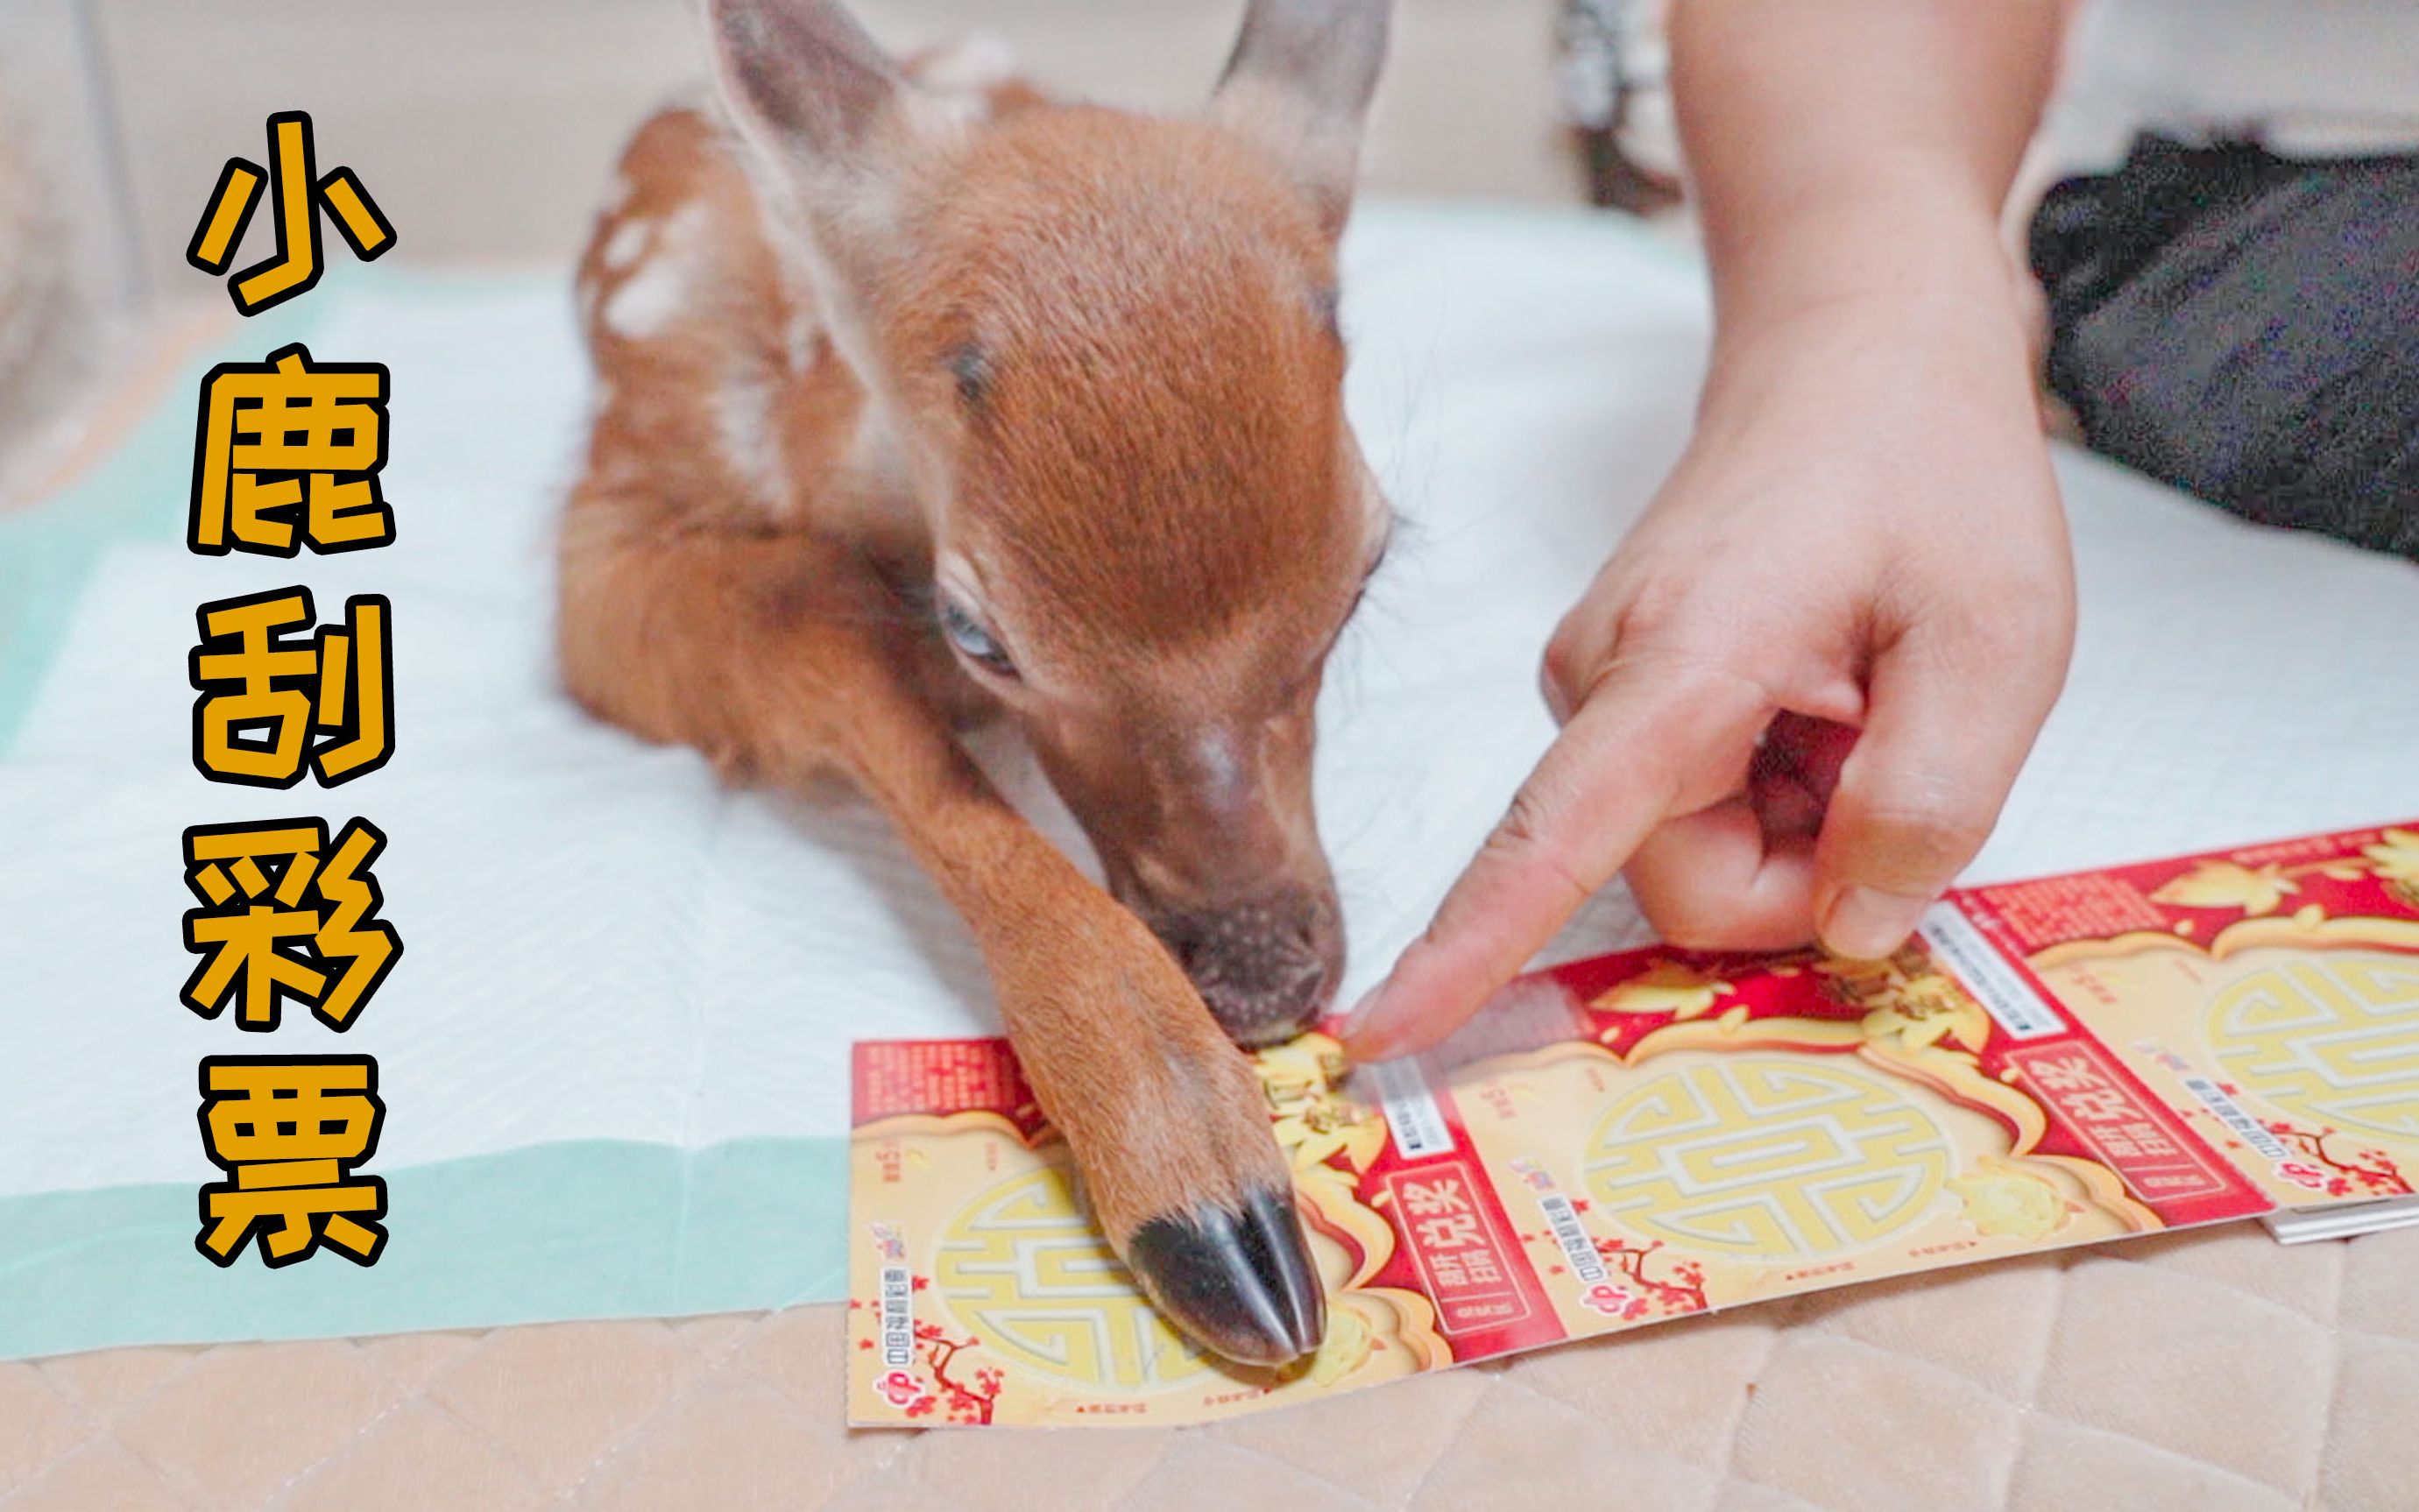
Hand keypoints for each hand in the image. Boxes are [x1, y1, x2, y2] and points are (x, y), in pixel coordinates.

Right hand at [1345, 274, 2072, 1059]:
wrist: (1858, 349)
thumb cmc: (1926, 465)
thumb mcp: (1998, 640)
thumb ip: (1932, 804)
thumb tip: (1849, 930)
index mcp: (1676, 662)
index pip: (1547, 839)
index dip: (1464, 952)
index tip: (1368, 1036)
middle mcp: (1600, 679)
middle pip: (1684, 883)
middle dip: (1808, 864)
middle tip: (1892, 744)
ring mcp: (1599, 684)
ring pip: (1692, 850)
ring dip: (1801, 814)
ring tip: (1860, 694)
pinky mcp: (1619, 692)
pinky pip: (1693, 804)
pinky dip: (1781, 781)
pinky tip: (1823, 691)